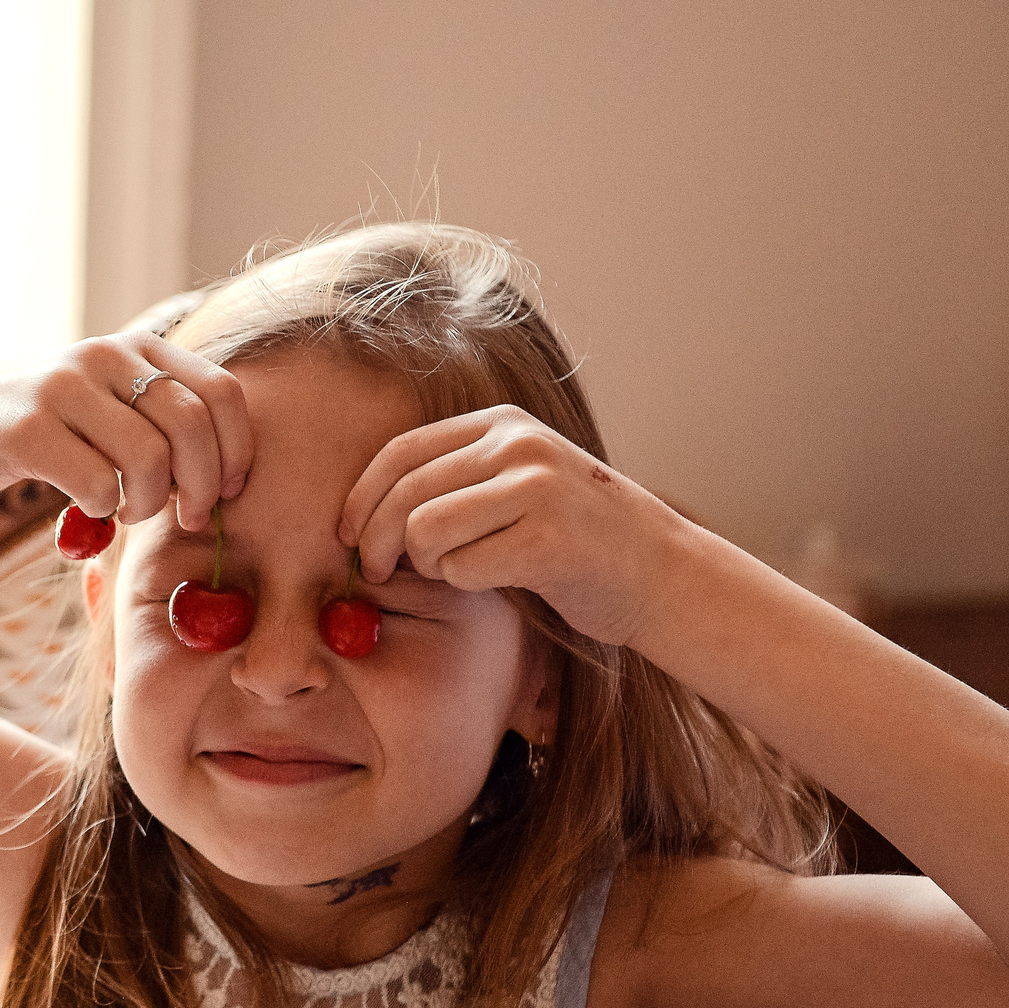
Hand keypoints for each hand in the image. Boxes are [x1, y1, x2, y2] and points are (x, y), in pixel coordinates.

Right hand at [0, 334, 254, 533]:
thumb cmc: (43, 427)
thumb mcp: (107, 403)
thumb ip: (162, 419)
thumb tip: (228, 475)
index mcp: (138, 347)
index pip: (222, 393)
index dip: (236, 450)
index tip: (225, 490)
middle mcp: (105, 356)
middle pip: (192, 426)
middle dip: (200, 485)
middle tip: (186, 516)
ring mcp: (64, 388)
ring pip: (149, 458)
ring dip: (148, 502)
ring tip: (127, 510)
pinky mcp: (28, 428)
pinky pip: (96, 482)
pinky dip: (102, 508)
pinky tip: (88, 508)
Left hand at [336, 405, 693, 645]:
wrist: (663, 574)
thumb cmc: (575, 542)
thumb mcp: (516, 486)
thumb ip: (454, 482)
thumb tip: (359, 514)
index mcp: (502, 423)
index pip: (400, 452)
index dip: (360, 498)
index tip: (344, 535)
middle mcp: (518, 443)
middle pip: (404, 494)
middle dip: (375, 542)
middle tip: (377, 573)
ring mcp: (536, 487)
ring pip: (424, 531)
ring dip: (426, 565)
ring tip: (456, 572)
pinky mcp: (547, 537)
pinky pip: (461, 568)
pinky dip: (466, 584)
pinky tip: (500, 581)